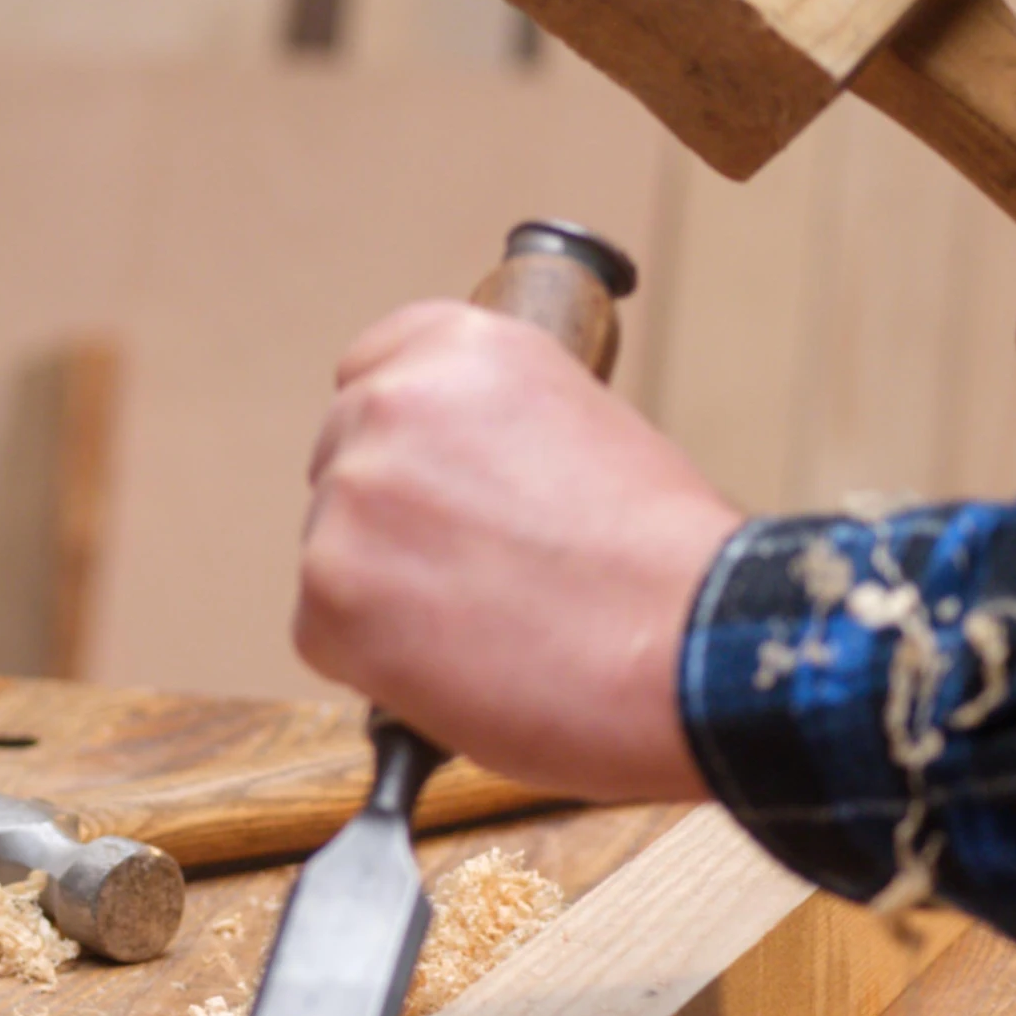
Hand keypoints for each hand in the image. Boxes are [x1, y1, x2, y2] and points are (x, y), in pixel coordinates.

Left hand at [295, 303, 741, 806]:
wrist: (689, 647)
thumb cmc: (666, 560)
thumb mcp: (586, 428)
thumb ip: (495, 432)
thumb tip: (449, 480)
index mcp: (461, 348)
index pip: (373, 371)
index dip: (408, 439)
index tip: (440, 482)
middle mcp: (391, 404)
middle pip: (345, 463)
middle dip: (393, 519)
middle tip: (476, 572)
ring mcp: (349, 500)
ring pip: (336, 551)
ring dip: (386, 593)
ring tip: (489, 627)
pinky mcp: (327, 597)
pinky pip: (326, 632)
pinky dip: (377, 661)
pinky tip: (462, 667)